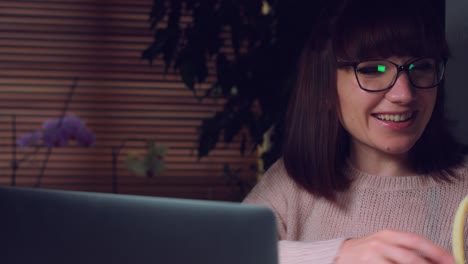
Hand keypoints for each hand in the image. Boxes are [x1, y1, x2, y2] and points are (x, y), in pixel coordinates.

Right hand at [334, 229, 454, 263]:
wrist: (340, 254)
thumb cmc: (366, 251)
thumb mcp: (385, 244)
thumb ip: (405, 249)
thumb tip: (431, 259)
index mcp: (389, 234)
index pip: (417, 240)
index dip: (435, 251)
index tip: (451, 260)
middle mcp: (381, 241)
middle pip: (411, 255)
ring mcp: (373, 253)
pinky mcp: (368, 263)